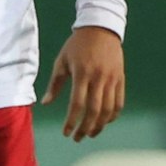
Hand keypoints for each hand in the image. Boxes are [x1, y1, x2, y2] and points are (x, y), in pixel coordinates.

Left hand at [43, 26, 125, 140]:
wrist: (101, 28)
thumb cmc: (77, 45)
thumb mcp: (62, 61)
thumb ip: (55, 84)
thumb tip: (45, 103)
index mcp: (82, 73)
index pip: (77, 104)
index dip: (71, 121)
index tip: (66, 132)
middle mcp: (98, 78)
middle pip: (94, 111)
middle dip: (85, 128)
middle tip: (78, 138)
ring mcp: (112, 79)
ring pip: (108, 109)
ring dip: (99, 125)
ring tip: (91, 134)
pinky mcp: (120, 79)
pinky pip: (119, 102)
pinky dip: (112, 115)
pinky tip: (104, 122)